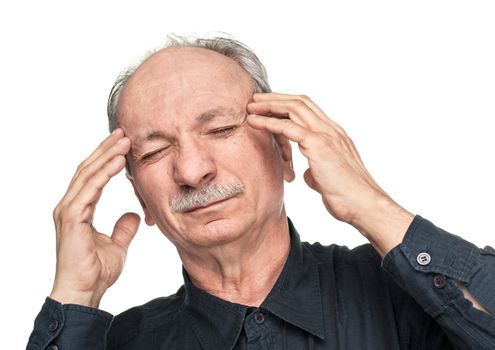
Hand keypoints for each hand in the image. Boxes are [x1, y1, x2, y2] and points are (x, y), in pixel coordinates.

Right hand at [49, 128, 139, 306]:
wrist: (83, 292)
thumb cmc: (95, 272)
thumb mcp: (117, 245)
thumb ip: (124, 228)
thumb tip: (134, 216)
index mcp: (78, 210)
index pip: (92, 177)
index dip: (106, 159)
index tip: (123, 144)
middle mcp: (69, 206)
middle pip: (88, 169)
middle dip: (106, 150)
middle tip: (124, 133)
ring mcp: (68, 211)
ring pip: (87, 174)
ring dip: (106, 155)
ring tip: (123, 140)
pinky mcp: (71, 218)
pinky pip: (89, 189)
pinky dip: (104, 174)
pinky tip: (117, 161)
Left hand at [247, 93, 413, 254]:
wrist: (364, 205)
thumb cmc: (348, 197)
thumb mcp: (328, 179)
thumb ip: (317, 171)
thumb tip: (308, 174)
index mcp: (335, 135)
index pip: (309, 110)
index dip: (288, 104)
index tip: (270, 105)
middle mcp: (332, 130)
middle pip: (300, 102)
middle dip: (276, 98)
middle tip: (256, 99)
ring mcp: (327, 135)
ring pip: (294, 108)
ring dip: (270, 105)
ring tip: (251, 106)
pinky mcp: (319, 145)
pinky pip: (288, 128)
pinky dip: (268, 122)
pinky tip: (253, 122)